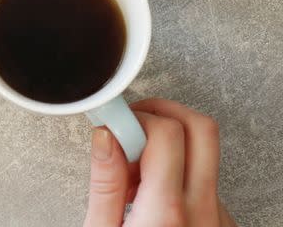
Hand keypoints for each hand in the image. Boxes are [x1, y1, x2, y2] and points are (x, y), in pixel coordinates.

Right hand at [84, 98, 235, 226]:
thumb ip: (105, 185)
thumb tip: (106, 137)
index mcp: (166, 210)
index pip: (165, 131)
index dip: (133, 117)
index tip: (113, 120)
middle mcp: (202, 210)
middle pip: (200, 128)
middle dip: (163, 112)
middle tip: (133, 124)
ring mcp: (218, 217)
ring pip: (203, 154)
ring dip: (169, 147)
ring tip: (135, 172)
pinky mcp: (223, 223)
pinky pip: (206, 180)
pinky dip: (178, 174)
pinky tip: (152, 193)